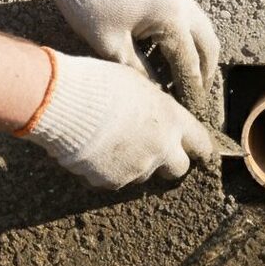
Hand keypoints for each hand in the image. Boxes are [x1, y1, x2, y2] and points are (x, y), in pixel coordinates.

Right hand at [20, 50, 214, 188]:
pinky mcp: (112, 182)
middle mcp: (161, 148)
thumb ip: (154, 104)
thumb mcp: (137, 84)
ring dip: (134, 164)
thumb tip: (156, 114)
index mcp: (172, 120)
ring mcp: (137, 168)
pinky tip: (91, 151)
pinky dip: (106, 171)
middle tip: (152, 150)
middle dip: (168, 161)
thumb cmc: (98, 83)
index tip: (201, 153)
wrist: (63, 102)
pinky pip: (114, 180)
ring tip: (110, 143)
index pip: (201, 142)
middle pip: (178, 168)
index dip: (200, 148)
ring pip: (143, 174)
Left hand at [26, 0, 219, 98]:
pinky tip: (167, 51)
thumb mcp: (112, 48)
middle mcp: (182, 0)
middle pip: (208, 44)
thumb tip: (159, 94)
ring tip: (184, 77)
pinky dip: (185, 35)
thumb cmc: (87, 5)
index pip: (189, 63)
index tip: (192, 109)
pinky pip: (187, 12)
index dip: (190, 89)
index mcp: (171, 17)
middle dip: (206, 72)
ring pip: (201, 27)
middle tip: (197, 94)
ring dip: (197, 52)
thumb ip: (140, 74)